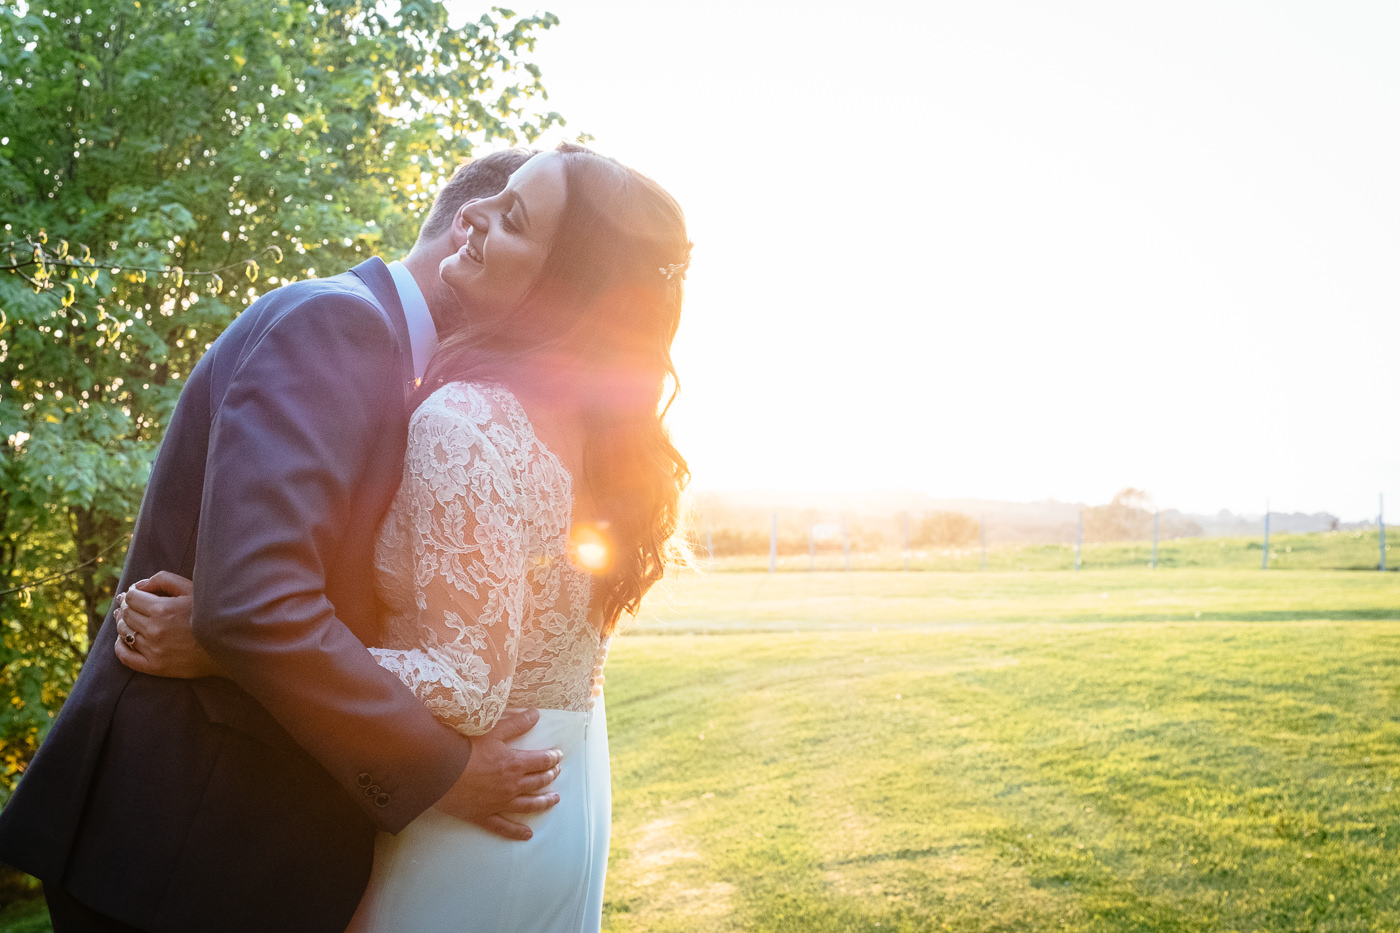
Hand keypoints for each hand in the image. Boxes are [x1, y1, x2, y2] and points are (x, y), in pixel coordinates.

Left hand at [114, 571, 223, 678]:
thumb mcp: (191, 589)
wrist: (229, 645)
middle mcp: (154, 630)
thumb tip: (138, 585)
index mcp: (162, 609)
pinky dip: (120, 646)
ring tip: (130, 620)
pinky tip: (124, 639)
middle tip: (132, 606)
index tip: (137, 595)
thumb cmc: (210, 613)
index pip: (131, 597)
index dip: (131, 594)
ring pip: (124, 632)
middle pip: (126, 614)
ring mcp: (154, 650)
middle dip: (127, 607)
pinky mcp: (155, 667)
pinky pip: (125, 656)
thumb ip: (163, 579)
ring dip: (123, 624)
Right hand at [433, 708, 563, 840]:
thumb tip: (536, 714)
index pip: (541, 761)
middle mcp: (511, 786)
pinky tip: (527, 835)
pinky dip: (517, 832)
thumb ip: (516, 723)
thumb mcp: (493, 731)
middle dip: (550, 776)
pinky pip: (504, 827)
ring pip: (528, 805)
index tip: (558, 756)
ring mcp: (499, 803)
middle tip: (557, 773)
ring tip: (554, 799)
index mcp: (515, 764)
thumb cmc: (464, 747)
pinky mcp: (484, 816)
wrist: (438, 771)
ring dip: (543, 802)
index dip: (552, 758)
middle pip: (537, 782)